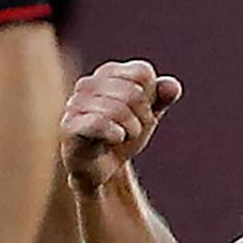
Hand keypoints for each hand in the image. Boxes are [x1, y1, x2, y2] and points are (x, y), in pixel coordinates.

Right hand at [61, 60, 183, 192]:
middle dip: (142, 118)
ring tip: (123, 138)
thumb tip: (173, 87)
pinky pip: (100, 124)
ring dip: (131, 130)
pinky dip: (116, 135)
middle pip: (134, 92)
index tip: (142, 113)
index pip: (143, 73)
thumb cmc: (122, 136)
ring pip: (119, 109)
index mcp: (107, 73)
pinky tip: (115, 140)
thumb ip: (161, 98)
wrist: (100, 169)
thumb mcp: (147, 115)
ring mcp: (75, 104)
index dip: (151, 97)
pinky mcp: (69, 127)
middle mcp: (88, 83)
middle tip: (132, 131)